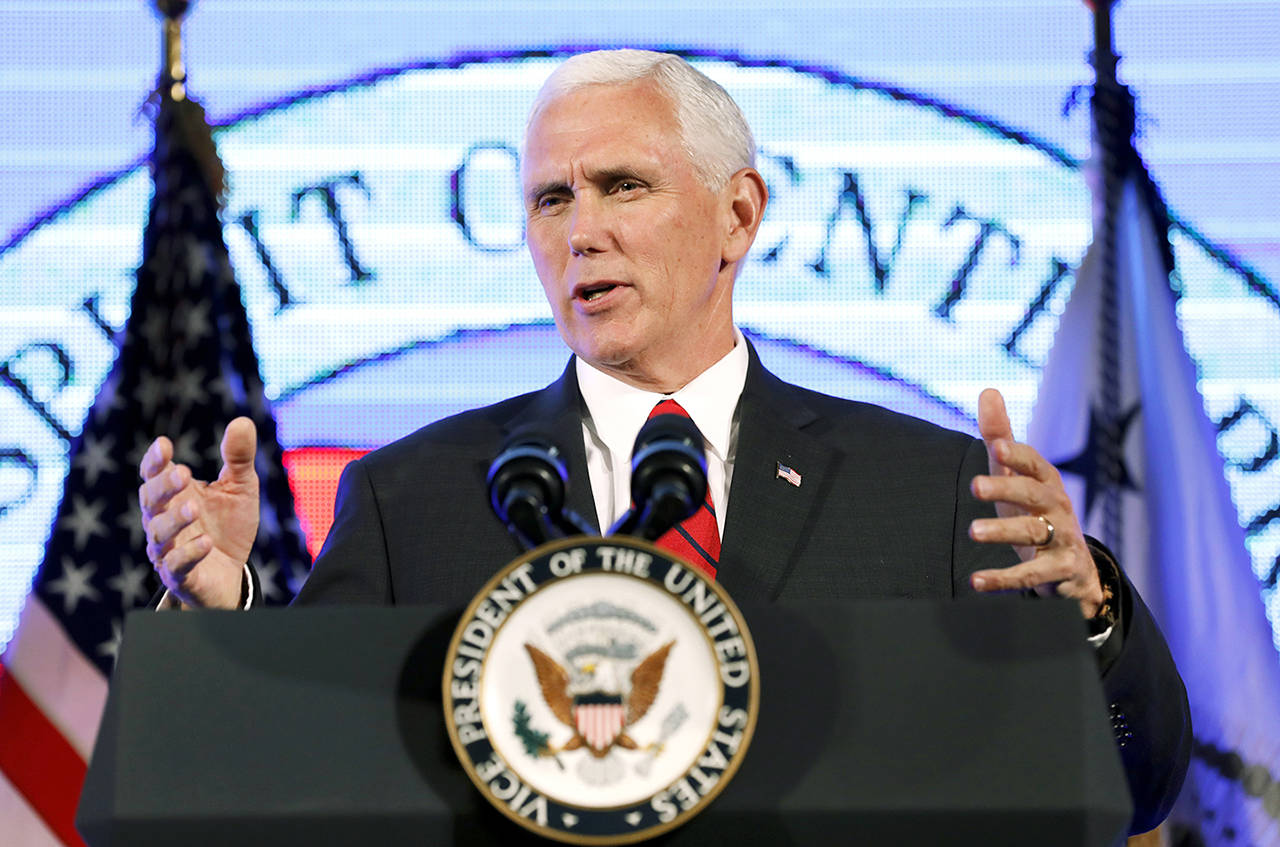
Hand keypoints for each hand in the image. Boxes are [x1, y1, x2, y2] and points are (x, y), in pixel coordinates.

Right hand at [138, 417, 259, 608]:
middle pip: (149, 500)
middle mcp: (164, 520)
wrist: (233, 573)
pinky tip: (206, 542)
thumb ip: (238, 458)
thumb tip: (242, 421)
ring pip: (159, 534)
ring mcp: (168, 549)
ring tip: (193, 509)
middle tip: (184, 474)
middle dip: (164, 487)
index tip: (164, 445)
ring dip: (174, 521)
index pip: (153, 474)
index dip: (154, 460)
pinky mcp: (180, 576)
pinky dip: (188, 554)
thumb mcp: (241, 488)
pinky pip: (176, 566)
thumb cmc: (229, 526)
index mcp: (175, 494)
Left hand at [967, 389, 1102, 618]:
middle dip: (1006, 489)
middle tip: (974, 486)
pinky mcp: (1060, 571)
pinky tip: (976, 581)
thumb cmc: (1035, 512)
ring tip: (972, 532)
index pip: (1034, 463)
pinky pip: (1031, 575)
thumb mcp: (1016, 476)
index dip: (1018, 454)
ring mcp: (1062, 540)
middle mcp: (1058, 508)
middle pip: (1034, 495)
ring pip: (1033, 533)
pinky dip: (1004, 579)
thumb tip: (988, 390)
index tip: (997, 446)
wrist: (1072, 569)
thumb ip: (1001, 438)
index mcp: (1046, 482)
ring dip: (1002, 532)